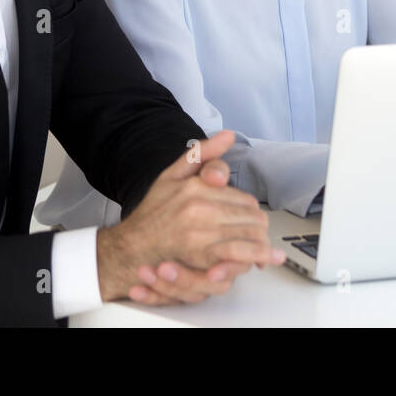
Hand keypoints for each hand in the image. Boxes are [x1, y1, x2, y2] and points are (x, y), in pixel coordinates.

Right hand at [96, 130, 282, 304]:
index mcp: (196, 186)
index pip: (244, 198)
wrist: (129, 248)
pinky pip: (237, 254)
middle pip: (251, 217)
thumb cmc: (152, 213)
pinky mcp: (199, 255)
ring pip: (249, 234)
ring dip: (261, 244)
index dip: (251, 212)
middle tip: (259, 237)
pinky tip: (262, 261)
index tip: (251, 220)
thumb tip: (229, 135)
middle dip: (259, 229)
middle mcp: (199, 207)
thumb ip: (202, 154)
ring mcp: (200, 232)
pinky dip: (253, 257)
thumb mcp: (172, 175)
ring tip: (266, 252)